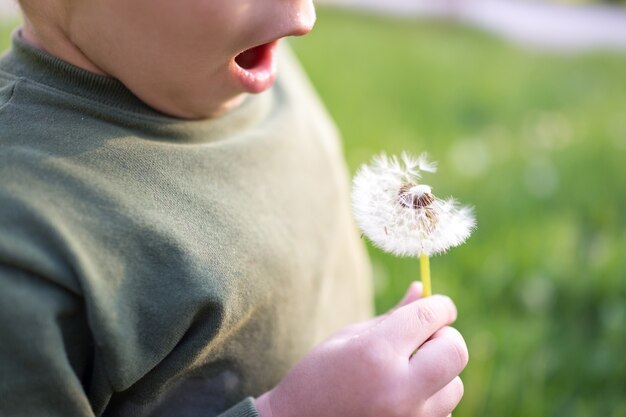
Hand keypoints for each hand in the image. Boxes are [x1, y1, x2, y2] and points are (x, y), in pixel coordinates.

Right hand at [255, 282, 467, 416]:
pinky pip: (443, 411)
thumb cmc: (318, 377)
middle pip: (455, 351)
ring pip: (454, 385)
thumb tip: (421, 289)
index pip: (428, 317)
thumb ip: (393, 316)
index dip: (440, 305)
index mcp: (376, 354)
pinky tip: (400, 397)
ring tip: (405, 373)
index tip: (438, 305)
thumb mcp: (349, 337)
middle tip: (426, 337)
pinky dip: (430, 399)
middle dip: (446, 337)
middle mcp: (399, 389)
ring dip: (438, 372)